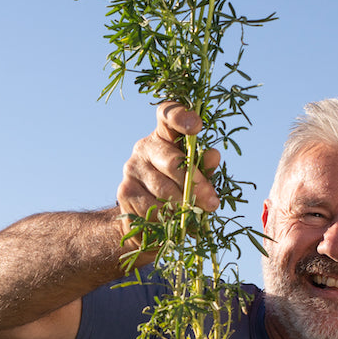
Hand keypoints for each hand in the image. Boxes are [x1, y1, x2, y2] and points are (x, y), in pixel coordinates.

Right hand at [117, 102, 222, 223]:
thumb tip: (213, 156)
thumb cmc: (177, 191)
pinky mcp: (124, 191)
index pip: (167, 115)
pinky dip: (168, 218)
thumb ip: (203, 167)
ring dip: (184, 205)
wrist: (144, 220)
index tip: (197, 126)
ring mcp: (131, 168)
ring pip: (163, 188)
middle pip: (171, 161)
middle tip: (211, 201)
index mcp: (165, 135)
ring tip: (197, 215)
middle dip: (195, 184)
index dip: (181, 116)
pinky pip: (152, 207)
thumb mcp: (195, 177)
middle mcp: (145, 147)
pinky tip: (176, 223)